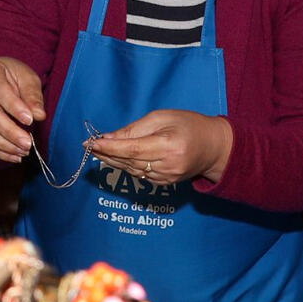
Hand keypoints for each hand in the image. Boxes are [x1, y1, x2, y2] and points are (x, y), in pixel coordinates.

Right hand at [0, 57, 45, 162]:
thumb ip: (32, 94)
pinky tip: (15, 156)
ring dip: (4, 144)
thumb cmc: (13, 75)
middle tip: (28, 142)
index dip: (13, 106)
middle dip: (9, 131)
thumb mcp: (26, 77)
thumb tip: (39, 115)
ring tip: (23, 151)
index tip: (30, 120)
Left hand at [88, 110, 232, 184]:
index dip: (110, 147)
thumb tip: (109, 137)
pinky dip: (125, 166)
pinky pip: (139, 175)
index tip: (91, 142)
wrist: (213, 147)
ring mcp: (166, 178)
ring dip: (112, 161)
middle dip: (106, 153)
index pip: (132, 149)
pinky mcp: (165, 183)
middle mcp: (167, 165)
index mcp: (168, 145)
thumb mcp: (163, 117)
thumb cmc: (189, 125)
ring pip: (131, 170)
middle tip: (89, 145)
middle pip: (129, 162)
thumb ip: (136, 129)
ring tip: (97, 151)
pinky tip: (115, 158)